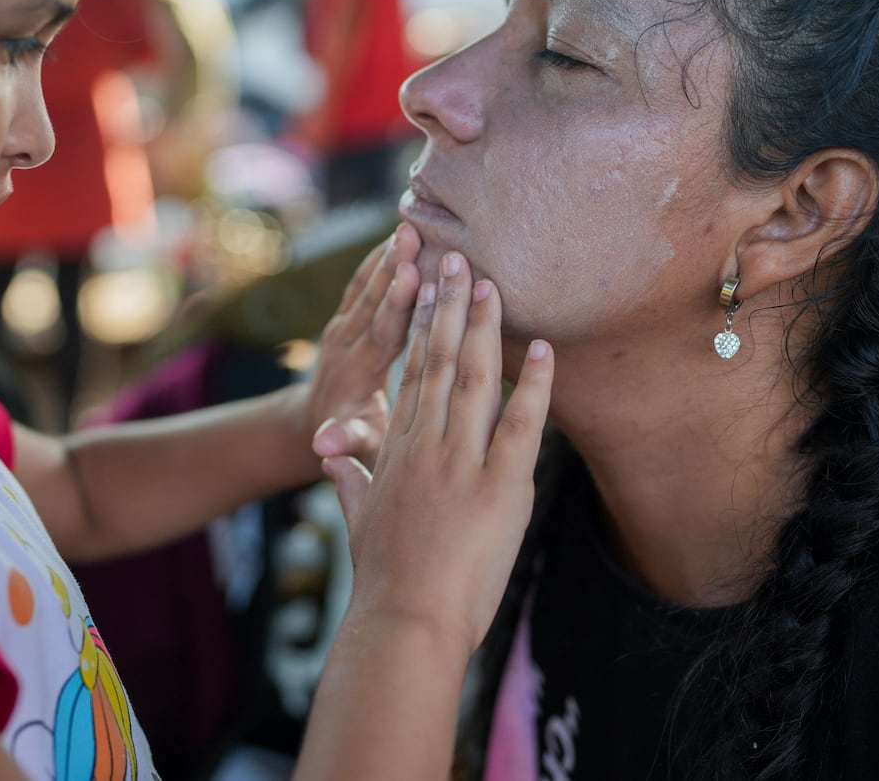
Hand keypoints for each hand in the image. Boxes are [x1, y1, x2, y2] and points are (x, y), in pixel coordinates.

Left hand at [294, 222, 421, 468]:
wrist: (309, 425)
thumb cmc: (349, 442)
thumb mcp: (352, 447)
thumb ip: (347, 441)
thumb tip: (325, 445)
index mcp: (355, 375)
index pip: (380, 335)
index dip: (396, 306)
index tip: (412, 275)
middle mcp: (345, 346)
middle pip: (372, 302)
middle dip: (392, 267)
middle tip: (411, 233)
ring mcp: (341, 329)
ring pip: (365, 287)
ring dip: (385, 256)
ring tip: (409, 225)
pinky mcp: (344, 320)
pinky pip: (360, 285)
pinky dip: (377, 260)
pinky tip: (398, 236)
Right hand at [318, 251, 553, 653]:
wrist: (403, 619)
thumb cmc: (382, 579)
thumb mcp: (357, 521)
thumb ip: (349, 481)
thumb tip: (333, 461)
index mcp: (395, 451)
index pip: (409, 374)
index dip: (420, 327)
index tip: (426, 288)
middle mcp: (424, 445)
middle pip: (438, 361)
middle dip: (449, 306)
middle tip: (458, 259)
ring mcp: (460, 462)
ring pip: (473, 379)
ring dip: (485, 327)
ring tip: (492, 282)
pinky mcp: (499, 487)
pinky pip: (522, 425)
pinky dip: (535, 384)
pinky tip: (544, 349)